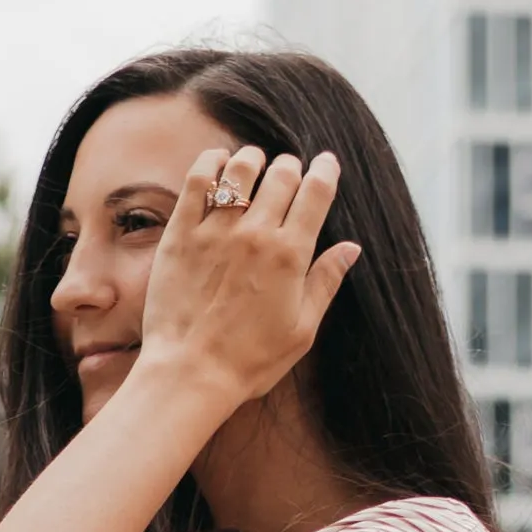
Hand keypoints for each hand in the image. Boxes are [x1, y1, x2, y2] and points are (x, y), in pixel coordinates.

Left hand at [136, 144, 359, 414]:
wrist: (190, 373)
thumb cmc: (249, 360)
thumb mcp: (301, 329)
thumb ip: (325, 282)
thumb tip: (350, 248)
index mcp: (290, 255)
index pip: (316, 193)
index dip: (325, 171)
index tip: (327, 164)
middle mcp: (255, 234)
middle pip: (282, 174)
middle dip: (291, 167)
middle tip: (289, 173)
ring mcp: (216, 230)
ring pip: (241, 169)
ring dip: (254, 159)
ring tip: (254, 163)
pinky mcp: (181, 233)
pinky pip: (198, 180)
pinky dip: (211, 162)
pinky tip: (218, 162)